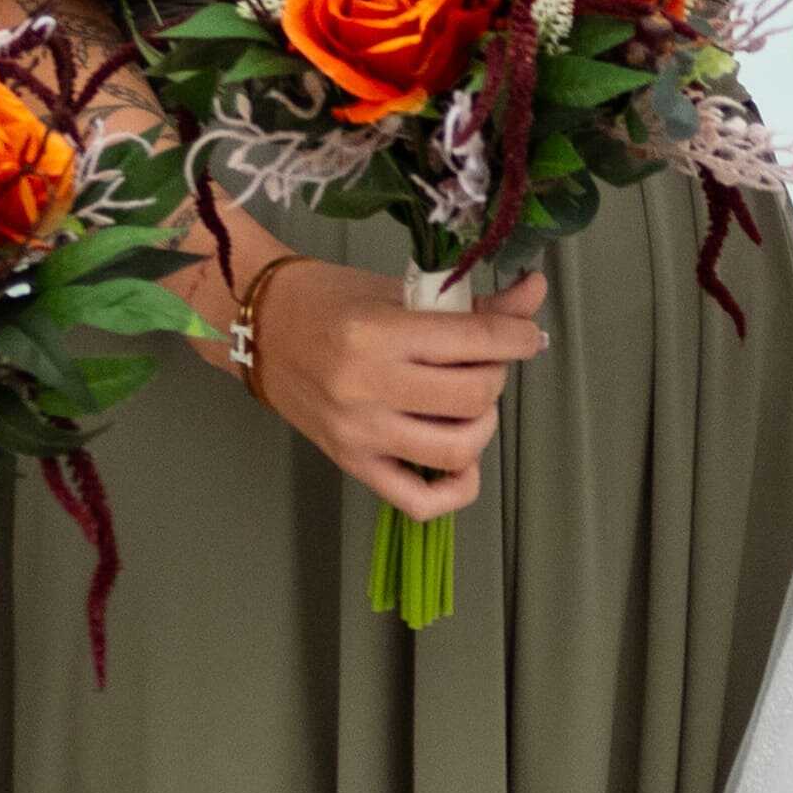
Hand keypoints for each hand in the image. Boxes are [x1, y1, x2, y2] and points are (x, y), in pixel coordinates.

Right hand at [243, 252, 552, 515]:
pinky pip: (420, 501)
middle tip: (483, 362)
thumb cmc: (326, 302)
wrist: (258, 329)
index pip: (475, 341)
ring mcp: (359, 433)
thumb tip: (534, 293)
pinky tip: (461, 462)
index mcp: (377, 334)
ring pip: (457, 449)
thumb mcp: (397, 291)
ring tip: (470, 405)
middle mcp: (367, 388)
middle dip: (496, 376)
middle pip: (473, 395)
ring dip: (482, 426)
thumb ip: (470, 304)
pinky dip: (456, 489)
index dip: (518, 338)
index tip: (525, 336)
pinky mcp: (353, 464)